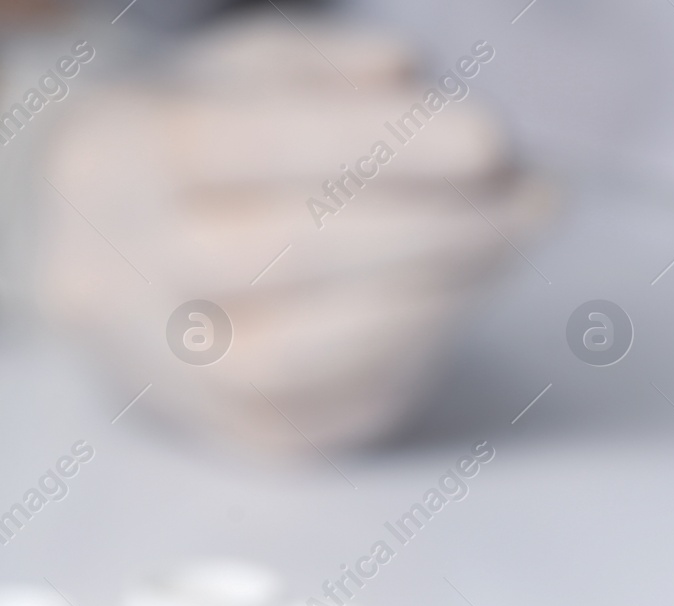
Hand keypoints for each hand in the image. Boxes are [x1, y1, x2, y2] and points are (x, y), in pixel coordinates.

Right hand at [38, 17, 552, 452]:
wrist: (123, 260)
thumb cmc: (208, 152)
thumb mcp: (243, 76)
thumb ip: (320, 66)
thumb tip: (406, 72)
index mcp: (108, 159)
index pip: (245, 143)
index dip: (380, 142)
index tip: (493, 138)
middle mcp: (115, 276)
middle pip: (280, 252)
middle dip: (432, 223)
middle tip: (532, 195)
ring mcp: (171, 374)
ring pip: (306, 352)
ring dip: (438, 291)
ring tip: (511, 235)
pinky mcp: (244, 438)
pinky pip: (343, 408)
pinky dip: (420, 346)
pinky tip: (466, 289)